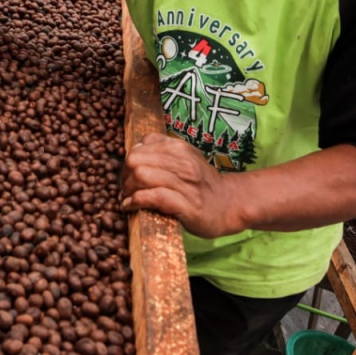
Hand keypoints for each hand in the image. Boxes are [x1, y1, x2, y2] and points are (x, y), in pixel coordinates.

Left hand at [121, 133, 245, 238]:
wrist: (230, 204)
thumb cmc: (202, 184)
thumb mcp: (186, 159)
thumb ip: (163, 152)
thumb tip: (135, 150)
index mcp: (179, 148)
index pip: (140, 147)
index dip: (129, 162)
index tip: (129, 175)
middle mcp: (182, 162)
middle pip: (135, 160)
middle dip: (125, 176)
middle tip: (126, 189)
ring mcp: (185, 183)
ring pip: (141, 176)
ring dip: (128, 190)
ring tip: (128, 199)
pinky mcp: (187, 204)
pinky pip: (152, 197)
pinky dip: (136, 201)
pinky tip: (131, 207)